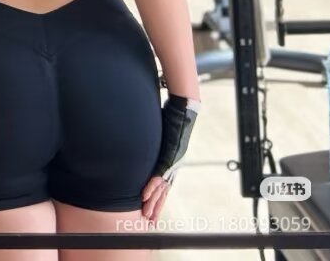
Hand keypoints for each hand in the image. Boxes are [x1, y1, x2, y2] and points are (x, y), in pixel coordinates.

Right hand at [143, 95, 198, 222]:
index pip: (164, 184)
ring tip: (146, 213)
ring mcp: (172, 161)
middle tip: (149, 220)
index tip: (152, 209)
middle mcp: (173, 164)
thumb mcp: (162, 134)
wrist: (184, 110)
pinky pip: (158, 175)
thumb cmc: (173, 118)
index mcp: (171, 161)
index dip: (158, 198)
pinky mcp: (169, 156)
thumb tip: (144, 141)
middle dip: (156, 206)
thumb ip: (157, 142)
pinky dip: (151, 186)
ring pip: (161, 187)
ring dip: (153, 201)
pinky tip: (145, 196)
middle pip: (164, 190)